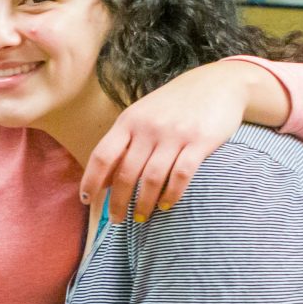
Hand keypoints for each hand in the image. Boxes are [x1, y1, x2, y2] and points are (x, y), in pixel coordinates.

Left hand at [83, 61, 255, 223]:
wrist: (216, 83)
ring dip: (143, 202)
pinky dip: (171, 194)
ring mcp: (174, 134)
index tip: (86, 200)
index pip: (102, 155)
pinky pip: (181, 175)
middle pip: (126, 172)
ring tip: (140, 217)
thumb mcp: (142, 115)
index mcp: (128, 121)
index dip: (91, 180)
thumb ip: (124, 143)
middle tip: (117, 220)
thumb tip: (105, 180)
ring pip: (152, 178)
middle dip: (117, 201)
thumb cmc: (174, 104)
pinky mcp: (200, 141)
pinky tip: (167, 205)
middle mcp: (148, 128)